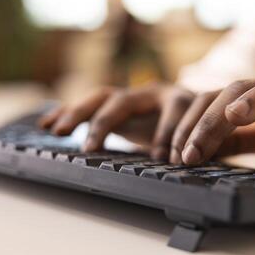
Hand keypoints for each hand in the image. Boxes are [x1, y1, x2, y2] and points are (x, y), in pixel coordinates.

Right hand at [39, 84, 198, 158]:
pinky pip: (91, 105)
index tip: (164, 158)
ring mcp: (132, 97)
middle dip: (106, 122)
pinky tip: (46, 124)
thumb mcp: (208, 137)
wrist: (198, 111)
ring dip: (78, 113)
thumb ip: (203, 146)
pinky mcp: (118, 106)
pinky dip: (69, 112)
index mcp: (180, 98)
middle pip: (124, 100)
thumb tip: (190, 162)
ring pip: (101, 98)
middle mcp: (152, 92)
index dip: (168, 135)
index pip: (173, 111)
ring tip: (57, 131)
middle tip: (90, 147)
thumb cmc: (202, 128)